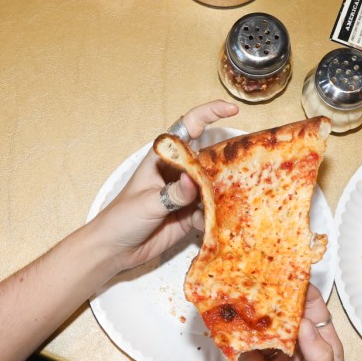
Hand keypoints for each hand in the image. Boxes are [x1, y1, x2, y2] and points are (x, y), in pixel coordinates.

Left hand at [94, 100, 237, 275]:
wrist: (114, 250)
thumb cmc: (122, 218)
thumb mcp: (147, 202)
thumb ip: (173, 193)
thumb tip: (195, 180)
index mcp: (164, 158)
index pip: (188, 127)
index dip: (210, 114)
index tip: (232, 110)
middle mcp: (179, 171)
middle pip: (210, 156)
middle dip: (228, 159)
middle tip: (246, 166)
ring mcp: (187, 193)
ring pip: (215, 184)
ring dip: (226, 190)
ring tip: (237, 198)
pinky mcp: (191, 214)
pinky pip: (213, 210)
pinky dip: (218, 214)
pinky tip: (214, 223)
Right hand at [240, 286, 345, 360]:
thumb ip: (318, 353)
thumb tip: (304, 322)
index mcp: (323, 347)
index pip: (315, 313)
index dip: (305, 295)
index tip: (291, 277)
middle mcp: (300, 350)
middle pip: (287, 319)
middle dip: (274, 302)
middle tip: (259, 282)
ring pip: (265, 334)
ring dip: (254, 320)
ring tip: (240, 300)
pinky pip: (248, 355)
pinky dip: (239, 343)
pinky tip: (230, 330)